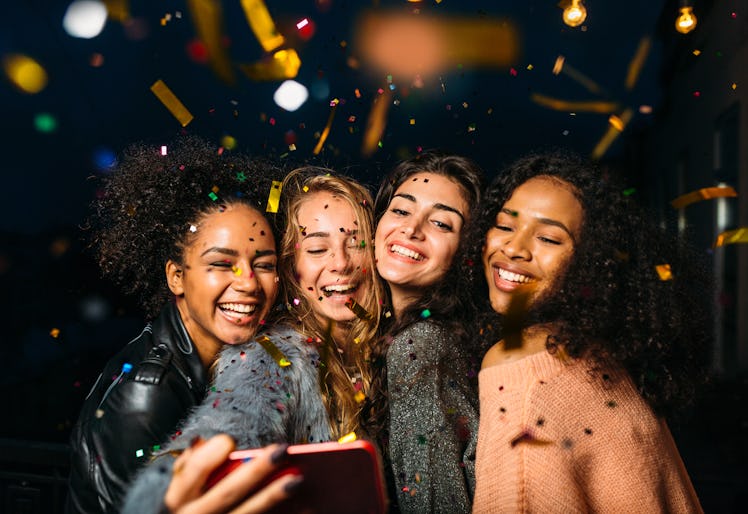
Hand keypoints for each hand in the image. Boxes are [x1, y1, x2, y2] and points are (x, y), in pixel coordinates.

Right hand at [163, 435, 300, 513]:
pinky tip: (303, 506)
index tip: (230, 441)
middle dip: (255, 471)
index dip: (212, 452)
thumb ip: (189, 467)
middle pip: (228, 492)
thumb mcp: (180, 490)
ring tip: (296, 479)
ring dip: (272, 496)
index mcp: (178, 499)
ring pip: (247, 513)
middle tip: (281, 451)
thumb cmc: (188, 510)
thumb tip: (200, 442)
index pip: (194, 470)